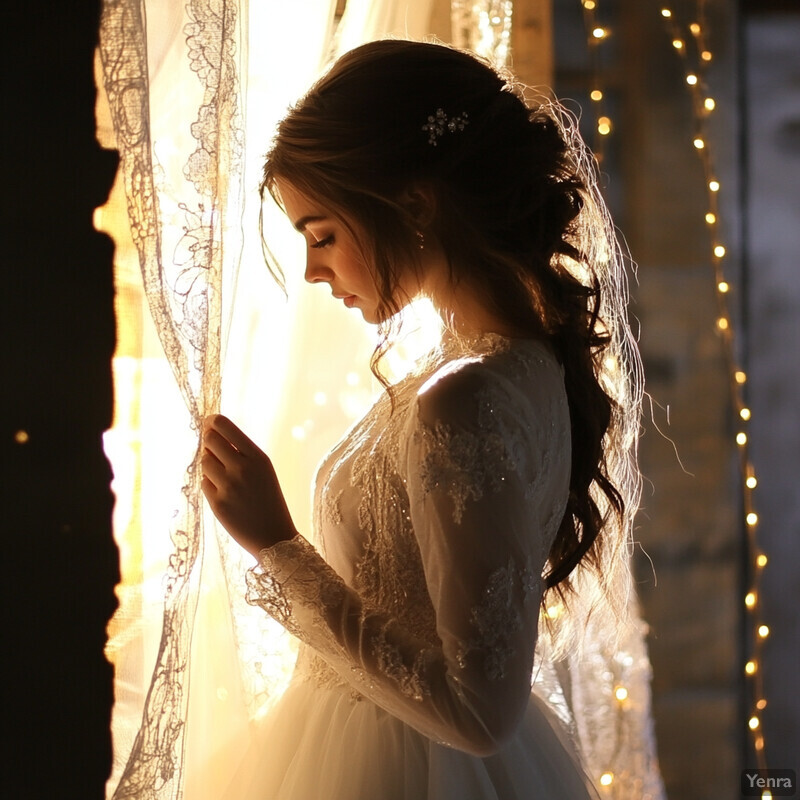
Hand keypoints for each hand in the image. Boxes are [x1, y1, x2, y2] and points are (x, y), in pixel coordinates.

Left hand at [201, 414, 297, 556]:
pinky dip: (211, 484)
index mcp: (258, 457)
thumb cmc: (268, 499)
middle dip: (208, 441)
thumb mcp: (264, 470)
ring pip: (204, 461)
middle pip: (210, 440)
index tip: (208, 421)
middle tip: (213, 448)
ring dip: (210, 464)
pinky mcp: (217, 502)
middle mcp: (242, 468)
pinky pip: (204, 482)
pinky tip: (225, 494)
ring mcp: (228, 486)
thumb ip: (241, 452)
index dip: (212, 421)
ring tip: (225, 476)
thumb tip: (210, 433)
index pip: (225, 426)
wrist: (274, 537)